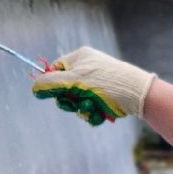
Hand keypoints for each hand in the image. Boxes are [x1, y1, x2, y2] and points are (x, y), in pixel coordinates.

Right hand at [31, 46, 156, 122]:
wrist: (138, 95)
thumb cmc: (106, 82)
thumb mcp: (75, 80)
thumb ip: (51, 83)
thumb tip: (34, 88)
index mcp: (80, 58)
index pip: (56, 69)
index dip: (52, 84)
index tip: (52, 94)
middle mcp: (88, 70)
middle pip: (64, 89)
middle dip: (69, 100)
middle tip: (74, 103)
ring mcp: (97, 85)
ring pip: (76, 103)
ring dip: (81, 109)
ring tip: (92, 107)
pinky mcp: (105, 100)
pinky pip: (89, 110)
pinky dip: (92, 114)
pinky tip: (100, 114)